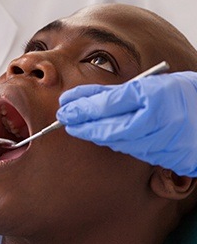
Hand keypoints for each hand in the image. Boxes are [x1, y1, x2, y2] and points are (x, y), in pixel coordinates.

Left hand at [56, 72, 196, 175]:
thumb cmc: (179, 94)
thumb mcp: (149, 85)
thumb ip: (115, 94)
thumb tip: (82, 99)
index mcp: (154, 99)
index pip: (109, 104)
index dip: (83, 106)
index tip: (64, 106)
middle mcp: (158, 124)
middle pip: (109, 127)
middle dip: (82, 124)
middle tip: (63, 119)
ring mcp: (162, 144)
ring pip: (118, 141)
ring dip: (94, 134)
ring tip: (76, 127)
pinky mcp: (164, 158)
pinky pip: (131, 149)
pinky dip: (113, 142)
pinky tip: (101, 136)